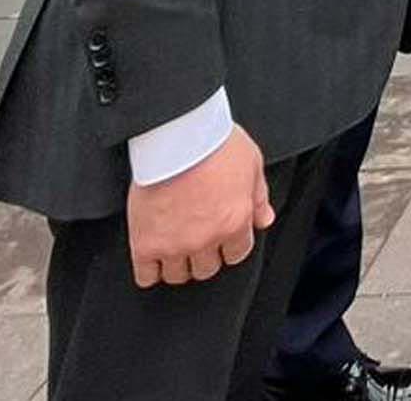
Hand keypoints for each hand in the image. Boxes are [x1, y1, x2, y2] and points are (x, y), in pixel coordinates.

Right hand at [126, 124, 270, 287]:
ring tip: (172, 245)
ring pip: (178, 275)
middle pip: (206, 269)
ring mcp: (175, 244)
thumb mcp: (251, 162)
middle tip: (195, 237)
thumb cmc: (214, 142)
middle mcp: (207, 239)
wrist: (175, 135)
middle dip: (203, 255)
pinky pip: (146, 276)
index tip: (220, 235)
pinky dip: (148, 271)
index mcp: (235, 222)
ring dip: (177, 263)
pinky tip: (150, 256)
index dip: (229, 245)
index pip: (236, 254)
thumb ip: (258, 196)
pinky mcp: (145, 243)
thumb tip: (264, 219)